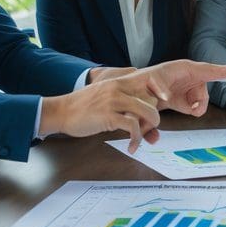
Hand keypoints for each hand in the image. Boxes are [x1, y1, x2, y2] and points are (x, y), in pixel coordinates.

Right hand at [39, 77, 161, 150]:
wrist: (61, 111)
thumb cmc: (84, 106)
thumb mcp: (105, 93)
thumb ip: (124, 97)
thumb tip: (143, 109)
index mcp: (119, 81)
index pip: (149, 80)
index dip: (160, 90)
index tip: (164, 102)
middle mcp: (119, 87)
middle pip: (152, 99)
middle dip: (154, 117)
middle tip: (148, 129)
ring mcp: (114, 100)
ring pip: (146, 111)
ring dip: (149, 128)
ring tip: (143, 137)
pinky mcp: (108, 115)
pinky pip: (132, 127)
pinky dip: (136, 139)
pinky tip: (131, 147)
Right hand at [41, 60, 225, 152]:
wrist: (65, 111)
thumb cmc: (99, 112)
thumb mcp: (130, 112)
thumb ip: (149, 116)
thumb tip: (158, 134)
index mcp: (149, 78)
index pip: (195, 70)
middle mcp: (139, 80)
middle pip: (174, 96)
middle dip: (181, 108)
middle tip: (166, 118)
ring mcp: (124, 92)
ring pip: (154, 114)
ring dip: (148, 128)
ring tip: (139, 134)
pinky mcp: (112, 108)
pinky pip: (136, 125)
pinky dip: (138, 138)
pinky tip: (135, 146)